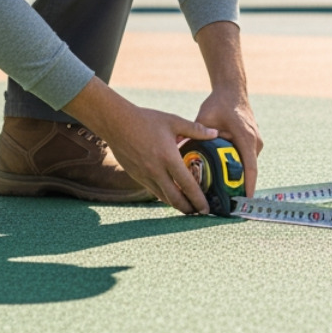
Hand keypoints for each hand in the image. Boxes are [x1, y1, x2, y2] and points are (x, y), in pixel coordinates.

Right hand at [64, 78, 217, 213]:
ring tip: (188, 208)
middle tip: (199, 213)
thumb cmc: (146, 120)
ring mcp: (145, 175)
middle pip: (175, 199)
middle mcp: (156, 171)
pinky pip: (153, 191)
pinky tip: (171, 195)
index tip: (206, 209)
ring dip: (176, 205)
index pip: (187, 185)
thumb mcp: (173, 121)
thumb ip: (195, 130)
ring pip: (163, 198)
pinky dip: (164, 196)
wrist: (116, 123)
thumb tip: (215, 134)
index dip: (198, 199)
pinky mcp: (136, 176)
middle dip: (189, 209)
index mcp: (169, 158)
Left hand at [196, 87, 261, 196]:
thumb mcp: (205, 117)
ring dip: (239, 178)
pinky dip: (239, 168)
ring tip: (226, 195)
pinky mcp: (254, 142)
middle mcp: (255, 141)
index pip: (250, 167)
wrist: (233, 89)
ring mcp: (257, 142)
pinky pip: (248, 159)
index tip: (244, 202)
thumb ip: (194, 133)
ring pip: (249, 165)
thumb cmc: (219, 103)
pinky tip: (227, 177)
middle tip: (227, 204)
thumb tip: (176, 148)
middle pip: (250, 170)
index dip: (248, 186)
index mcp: (245, 137)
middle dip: (240, 187)